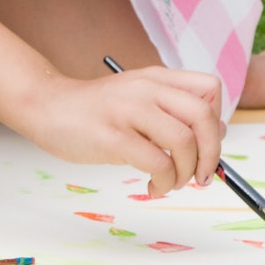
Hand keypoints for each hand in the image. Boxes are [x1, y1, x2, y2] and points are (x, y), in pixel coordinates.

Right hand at [26, 66, 223, 195]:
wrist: (47, 106)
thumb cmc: (94, 110)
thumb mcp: (137, 97)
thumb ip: (172, 109)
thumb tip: (215, 134)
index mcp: (157, 78)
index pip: (210, 88)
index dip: (217, 119)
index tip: (204, 143)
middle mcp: (147, 89)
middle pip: (204, 116)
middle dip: (211, 153)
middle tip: (201, 175)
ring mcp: (129, 111)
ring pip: (184, 142)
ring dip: (186, 172)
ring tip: (171, 183)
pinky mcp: (113, 136)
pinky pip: (157, 163)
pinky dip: (163, 182)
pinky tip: (152, 186)